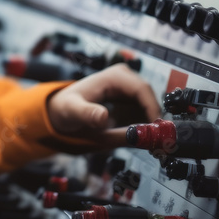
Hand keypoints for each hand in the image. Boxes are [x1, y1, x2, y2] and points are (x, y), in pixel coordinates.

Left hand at [46, 63, 160, 146]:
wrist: (63, 110)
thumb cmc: (66, 107)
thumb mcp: (72, 111)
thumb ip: (88, 115)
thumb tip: (103, 117)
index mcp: (114, 76)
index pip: (142, 89)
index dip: (152, 109)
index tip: (155, 129)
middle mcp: (125, 78)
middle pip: (149, 98)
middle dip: (153, 119)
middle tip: (153, 141)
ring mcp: (129, 89)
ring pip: (149, 107)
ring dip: (149, 124)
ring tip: (144, 141)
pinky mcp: (130, 100)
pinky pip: (143, 113)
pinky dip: (143, 125)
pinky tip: (137, 137)